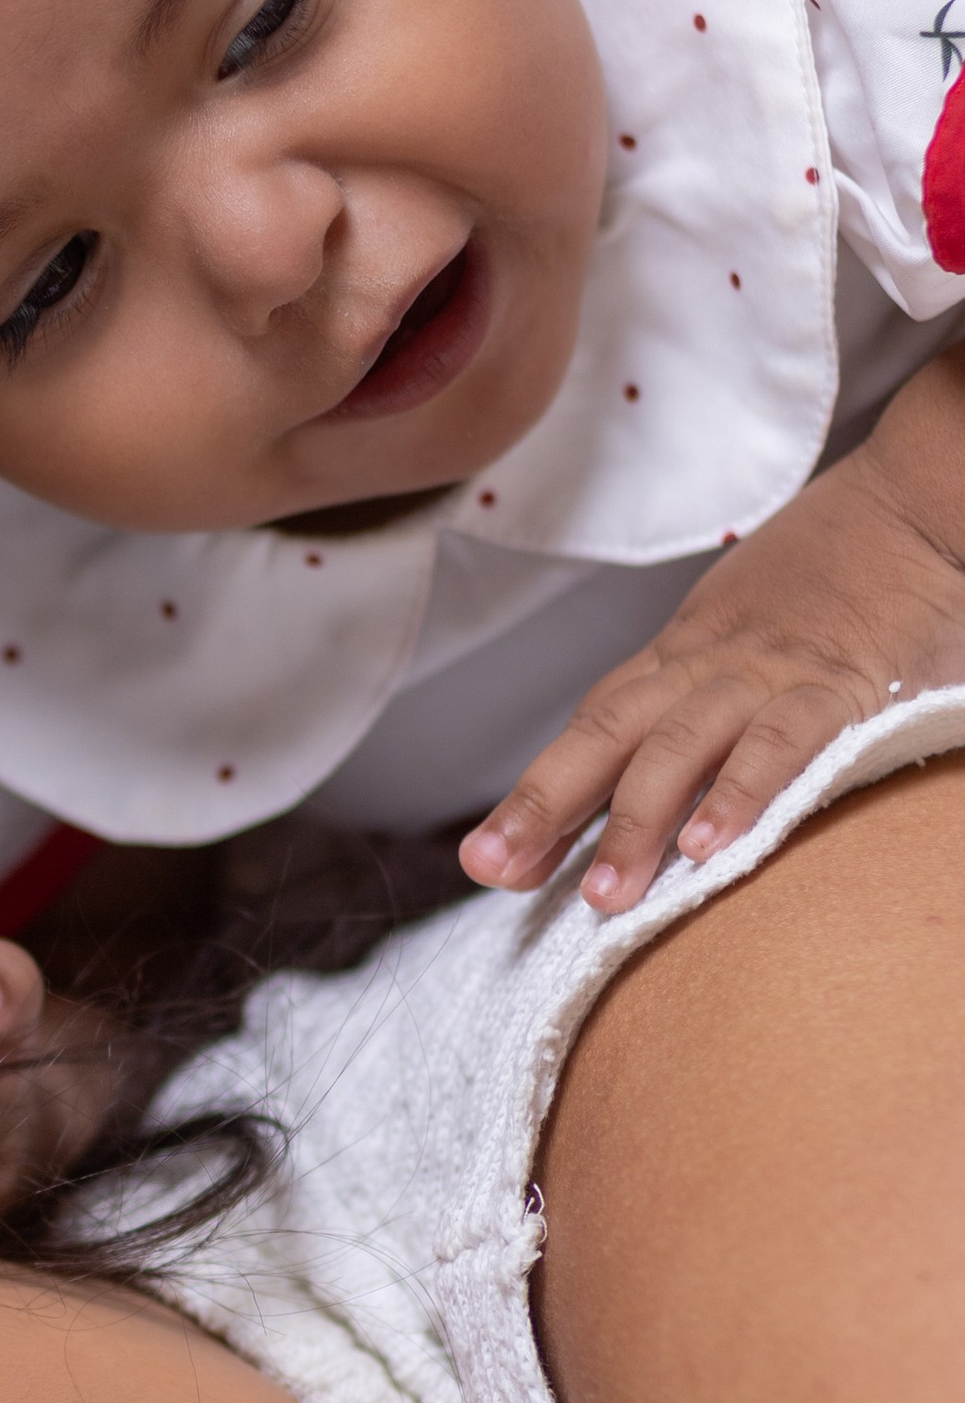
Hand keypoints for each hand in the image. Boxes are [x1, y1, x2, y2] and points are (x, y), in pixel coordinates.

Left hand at [460, 358, 964, 914]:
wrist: (914, 507)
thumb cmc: (831, 585)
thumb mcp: (745, 642)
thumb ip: (699, 709)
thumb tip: (649, 795)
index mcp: (680, 660)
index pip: (591, 730)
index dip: (536, 796)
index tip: (487, 861)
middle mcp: (707, 666)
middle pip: (607, 735)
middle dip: (545, 806)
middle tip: (498, 872)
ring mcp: (768, 674)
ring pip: (680, 745)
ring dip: (636, 821)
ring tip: (607, 895)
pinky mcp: (839, 684)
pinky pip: (782, 740)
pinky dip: (740, 790)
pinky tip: (708, 846)